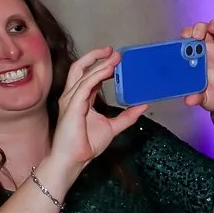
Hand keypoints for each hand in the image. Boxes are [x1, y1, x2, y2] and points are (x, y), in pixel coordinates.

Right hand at [45, 47, 147, 182]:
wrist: (73, 160)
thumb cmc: (86, 145)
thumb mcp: (112, 127)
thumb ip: (127, 116)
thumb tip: (143, 106)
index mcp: (81, 99)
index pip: (89, 76)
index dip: (101, 65)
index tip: (116, 59)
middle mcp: (73, 96)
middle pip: (80, 68)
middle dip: (96, 57)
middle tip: (114, 52)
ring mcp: (70, 100)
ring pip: (83, 74)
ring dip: (100, 64)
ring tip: (115, 58)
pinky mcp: (72, 105)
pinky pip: (85, 85)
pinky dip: (97, 76)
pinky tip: (108, 70)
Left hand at [184, 19, 213, 112]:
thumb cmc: (212, 98)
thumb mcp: (203, 99)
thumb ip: (196, 98)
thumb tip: (189, 101)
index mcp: (196, 58)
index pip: (188, 40)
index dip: (186, 34)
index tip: (186, 37)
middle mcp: (208, 52)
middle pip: (202, 30)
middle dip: (199, 28)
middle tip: (198, 35)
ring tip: (212, 29)